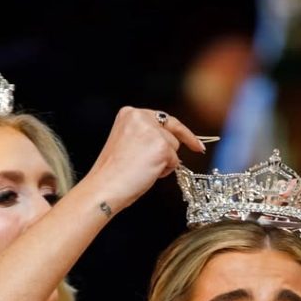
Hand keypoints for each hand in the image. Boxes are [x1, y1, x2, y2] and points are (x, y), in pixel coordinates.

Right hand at [83, 107, 203, 213]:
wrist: (105, 186)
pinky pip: (174, 161)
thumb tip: (169, 145)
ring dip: (165, 162)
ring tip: (143, 170)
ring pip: (174, 147)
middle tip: (192, 151)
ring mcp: (152, 131)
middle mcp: (140, 116)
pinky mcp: (161, 146)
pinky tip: (148, 173)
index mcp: (129, 114)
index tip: (195, 141)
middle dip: (176, 146)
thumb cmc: (112, 172)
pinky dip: (165, 171)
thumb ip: (145, 137)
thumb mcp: (127, 144)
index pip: (162, 118)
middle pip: (172, 131)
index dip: (180, 131)